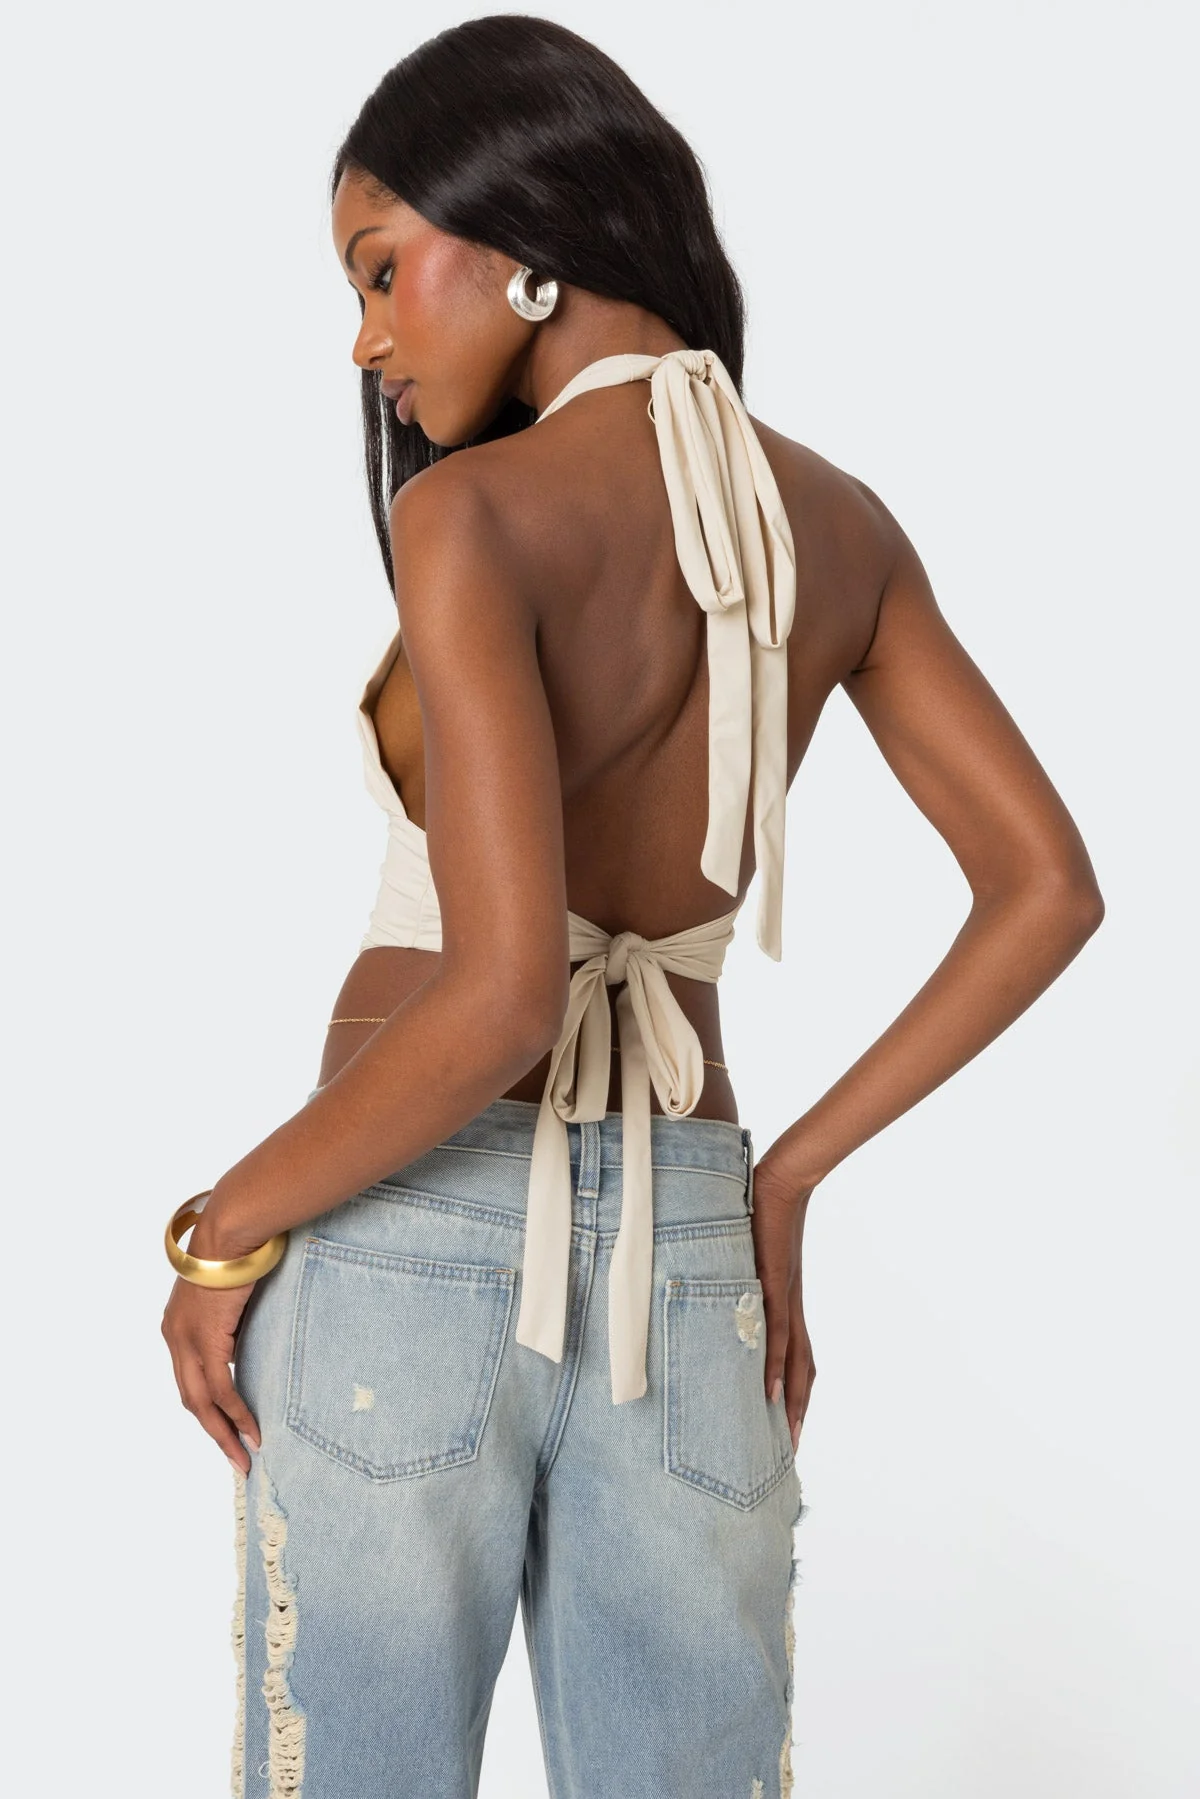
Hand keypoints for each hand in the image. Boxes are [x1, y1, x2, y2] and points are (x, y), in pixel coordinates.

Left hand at [160, 1208, 261, 1475]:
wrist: (231, 1231)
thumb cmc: (236, 1251)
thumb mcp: (229, 1295)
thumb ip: (230, 1322)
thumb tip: (247, 1341)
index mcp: (176, 1325)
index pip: (188, 1378)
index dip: (206, 1406)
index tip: (226, 1427)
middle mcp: (175, 1337)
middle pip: (190, 1398)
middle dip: (213, 1430)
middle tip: (234, 1456)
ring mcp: (187, 1340)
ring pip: (201, 1402)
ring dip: (223, 1432)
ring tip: (243, 1455)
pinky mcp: (206, 1341)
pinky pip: (220, 1389)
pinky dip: (236, 1413)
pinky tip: (251, 1430)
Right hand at [751, 1155, 816, 1453]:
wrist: (786, 1178)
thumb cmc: (764, 1207)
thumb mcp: (747, 1250)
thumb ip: (737, 1270)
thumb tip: (715, 1280)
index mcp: (787, 1301)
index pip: (798, 1356)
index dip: (796, 1392)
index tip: (788, 1426)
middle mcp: (792, 1307)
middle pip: (803, 1372)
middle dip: (798, 1413)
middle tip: (790, 1452)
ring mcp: (786, 1298)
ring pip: (794, 1362)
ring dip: (792, 1403)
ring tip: (787, 1439)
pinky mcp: (776, 1286)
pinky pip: (777, 1333)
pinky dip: (775, 1366)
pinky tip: (771, 1393)